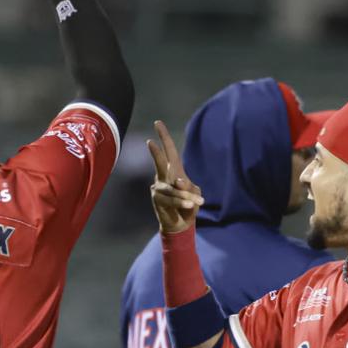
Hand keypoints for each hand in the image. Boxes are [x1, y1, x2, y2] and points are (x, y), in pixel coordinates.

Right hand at [146, 119, 203, 234]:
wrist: (182, 224)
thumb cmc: (189, 206)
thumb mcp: (194, 193)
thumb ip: (188, 186)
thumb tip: (178, 181)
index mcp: (175, 171)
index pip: (170, 151)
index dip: (164, 137)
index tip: (157, 122)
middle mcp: (164, 177)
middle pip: (161, 162)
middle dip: (156, 151)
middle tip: (149, 140)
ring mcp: (159, 188)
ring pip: (173, 188)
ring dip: (186, 197)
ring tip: (197, 203)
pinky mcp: (158, 200)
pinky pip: (172, 199)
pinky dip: (182, 203)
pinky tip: (190, 206)